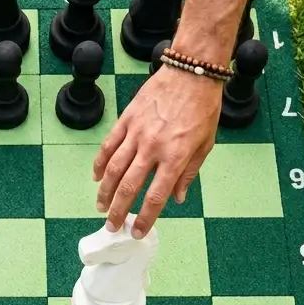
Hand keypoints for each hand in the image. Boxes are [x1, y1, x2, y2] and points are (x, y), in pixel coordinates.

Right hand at [93, 66, 222, 236]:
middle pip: (129, 187)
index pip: (156, 196)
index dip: (145, 218)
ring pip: (113, 168)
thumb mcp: (205, 144)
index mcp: (175, 157)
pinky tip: (97, 177)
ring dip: (105, 191)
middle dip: (119, 211)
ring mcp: (137, 133)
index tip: (138, 232)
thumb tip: (176, 198)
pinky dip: (100, 163)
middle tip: (113, 226)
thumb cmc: (203, 108)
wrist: (191, 73)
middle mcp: (153, 147)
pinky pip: (109, 145)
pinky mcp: (127, 119)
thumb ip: (189, 173)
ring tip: (101, 206)